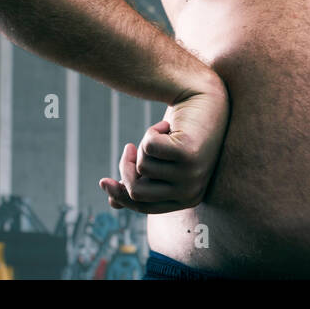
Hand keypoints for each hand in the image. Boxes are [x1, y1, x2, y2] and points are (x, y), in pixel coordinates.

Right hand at [99, 87, 229, 214]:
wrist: (206, 101)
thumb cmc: (183, 133)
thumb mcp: (161, 161)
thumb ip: (140, 182)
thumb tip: (112, 204)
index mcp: (188, 200)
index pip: (144, 207)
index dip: (121, 195)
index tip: (103, 181)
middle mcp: (191, 192)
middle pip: (137, 192)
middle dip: (126, 168)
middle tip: (129, 147)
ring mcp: (191, 174)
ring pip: (142, 167)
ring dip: (145, 145)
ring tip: (164, 133)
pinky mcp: (188, 154)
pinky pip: (149, 148)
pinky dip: (151, 132)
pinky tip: (168, 125)